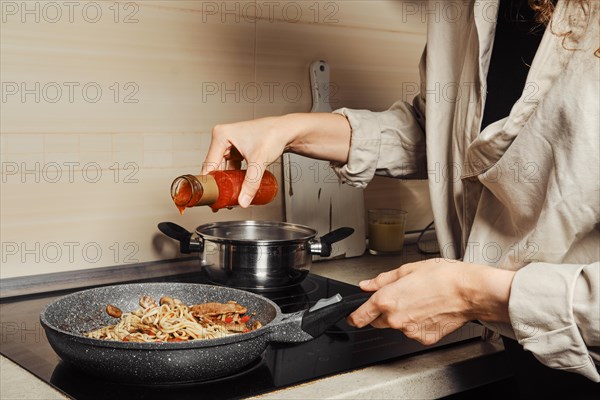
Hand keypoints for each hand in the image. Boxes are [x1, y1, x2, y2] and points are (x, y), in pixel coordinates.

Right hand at [201, 113, 351, 206]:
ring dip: (225, 182)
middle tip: (220, 202)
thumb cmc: (274, 135)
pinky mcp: (237, 149)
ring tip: (228, 197)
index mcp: (221, 135)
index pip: (209, 165)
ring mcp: (229, 143)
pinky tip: (235, 187)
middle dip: (218, 185)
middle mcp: (222, 138)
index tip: (210, 198)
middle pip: (214, 168)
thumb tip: (243, 201)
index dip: (209, 183)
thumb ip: (251, 183)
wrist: (287, 131)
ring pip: (222, 168)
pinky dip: (232, 177)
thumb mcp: (259, 161)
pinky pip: (230, 166)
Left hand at [347, 258, 514, 344]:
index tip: (352, 316)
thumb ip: (381, 280)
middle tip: (400, 298)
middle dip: (382, 312)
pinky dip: (417, 323)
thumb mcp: (407, 270)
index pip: (359, 316)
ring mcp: (409, 331)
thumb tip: (365, 285)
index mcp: (387, 300)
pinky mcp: (423, 338)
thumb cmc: (442, 277)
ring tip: (419, 301)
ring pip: (396, 326)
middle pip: (377, 321)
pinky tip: (427, 310)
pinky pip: (413, 332)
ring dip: (401, 317)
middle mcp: (395, 319)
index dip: (353, 316)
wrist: (468, 291)